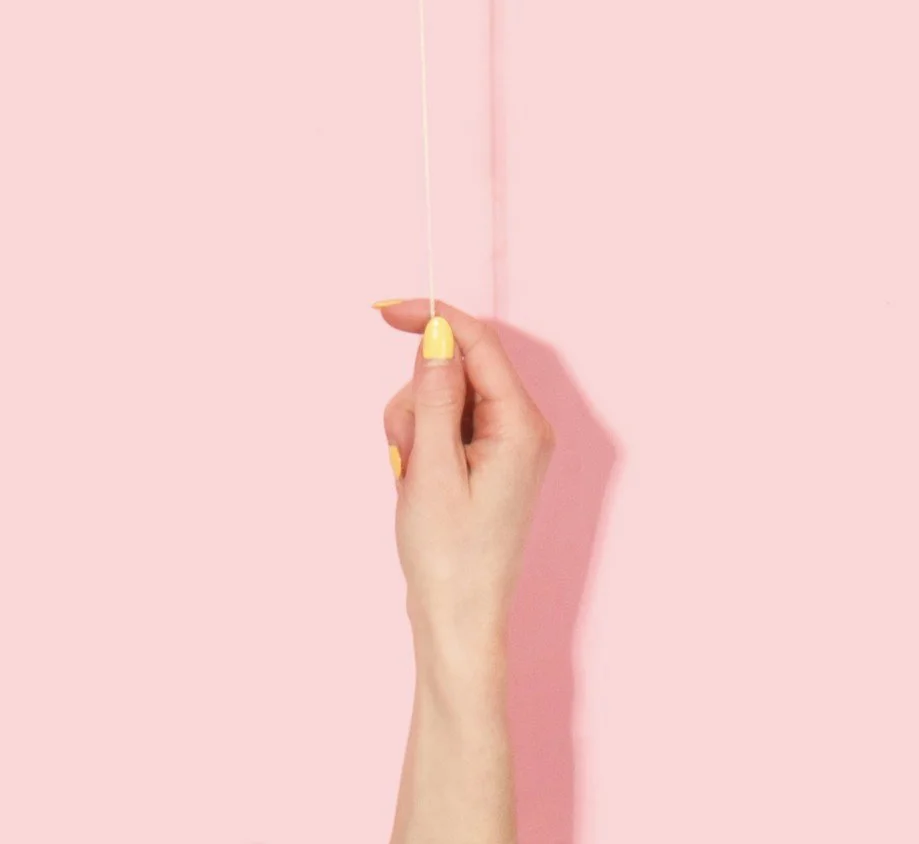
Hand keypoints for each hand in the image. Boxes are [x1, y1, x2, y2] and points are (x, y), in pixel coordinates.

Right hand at [377, 300, 554, 843]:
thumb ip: (436, 398)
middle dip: (416, 402)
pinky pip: (443, 430)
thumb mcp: (430, 471)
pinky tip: (415, 488)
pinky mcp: (485, 462)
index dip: (433, 319)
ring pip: (441, 400)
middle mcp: (521, 426)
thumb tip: (439, 336)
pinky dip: (419, 449)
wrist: (457, 623)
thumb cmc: (447, 557)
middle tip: (405, 456)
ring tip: (411, 484)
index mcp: (520, 423)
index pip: (478, 344)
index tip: (383, 308)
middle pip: (455, 372)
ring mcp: (504, 445)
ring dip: (413, 431)